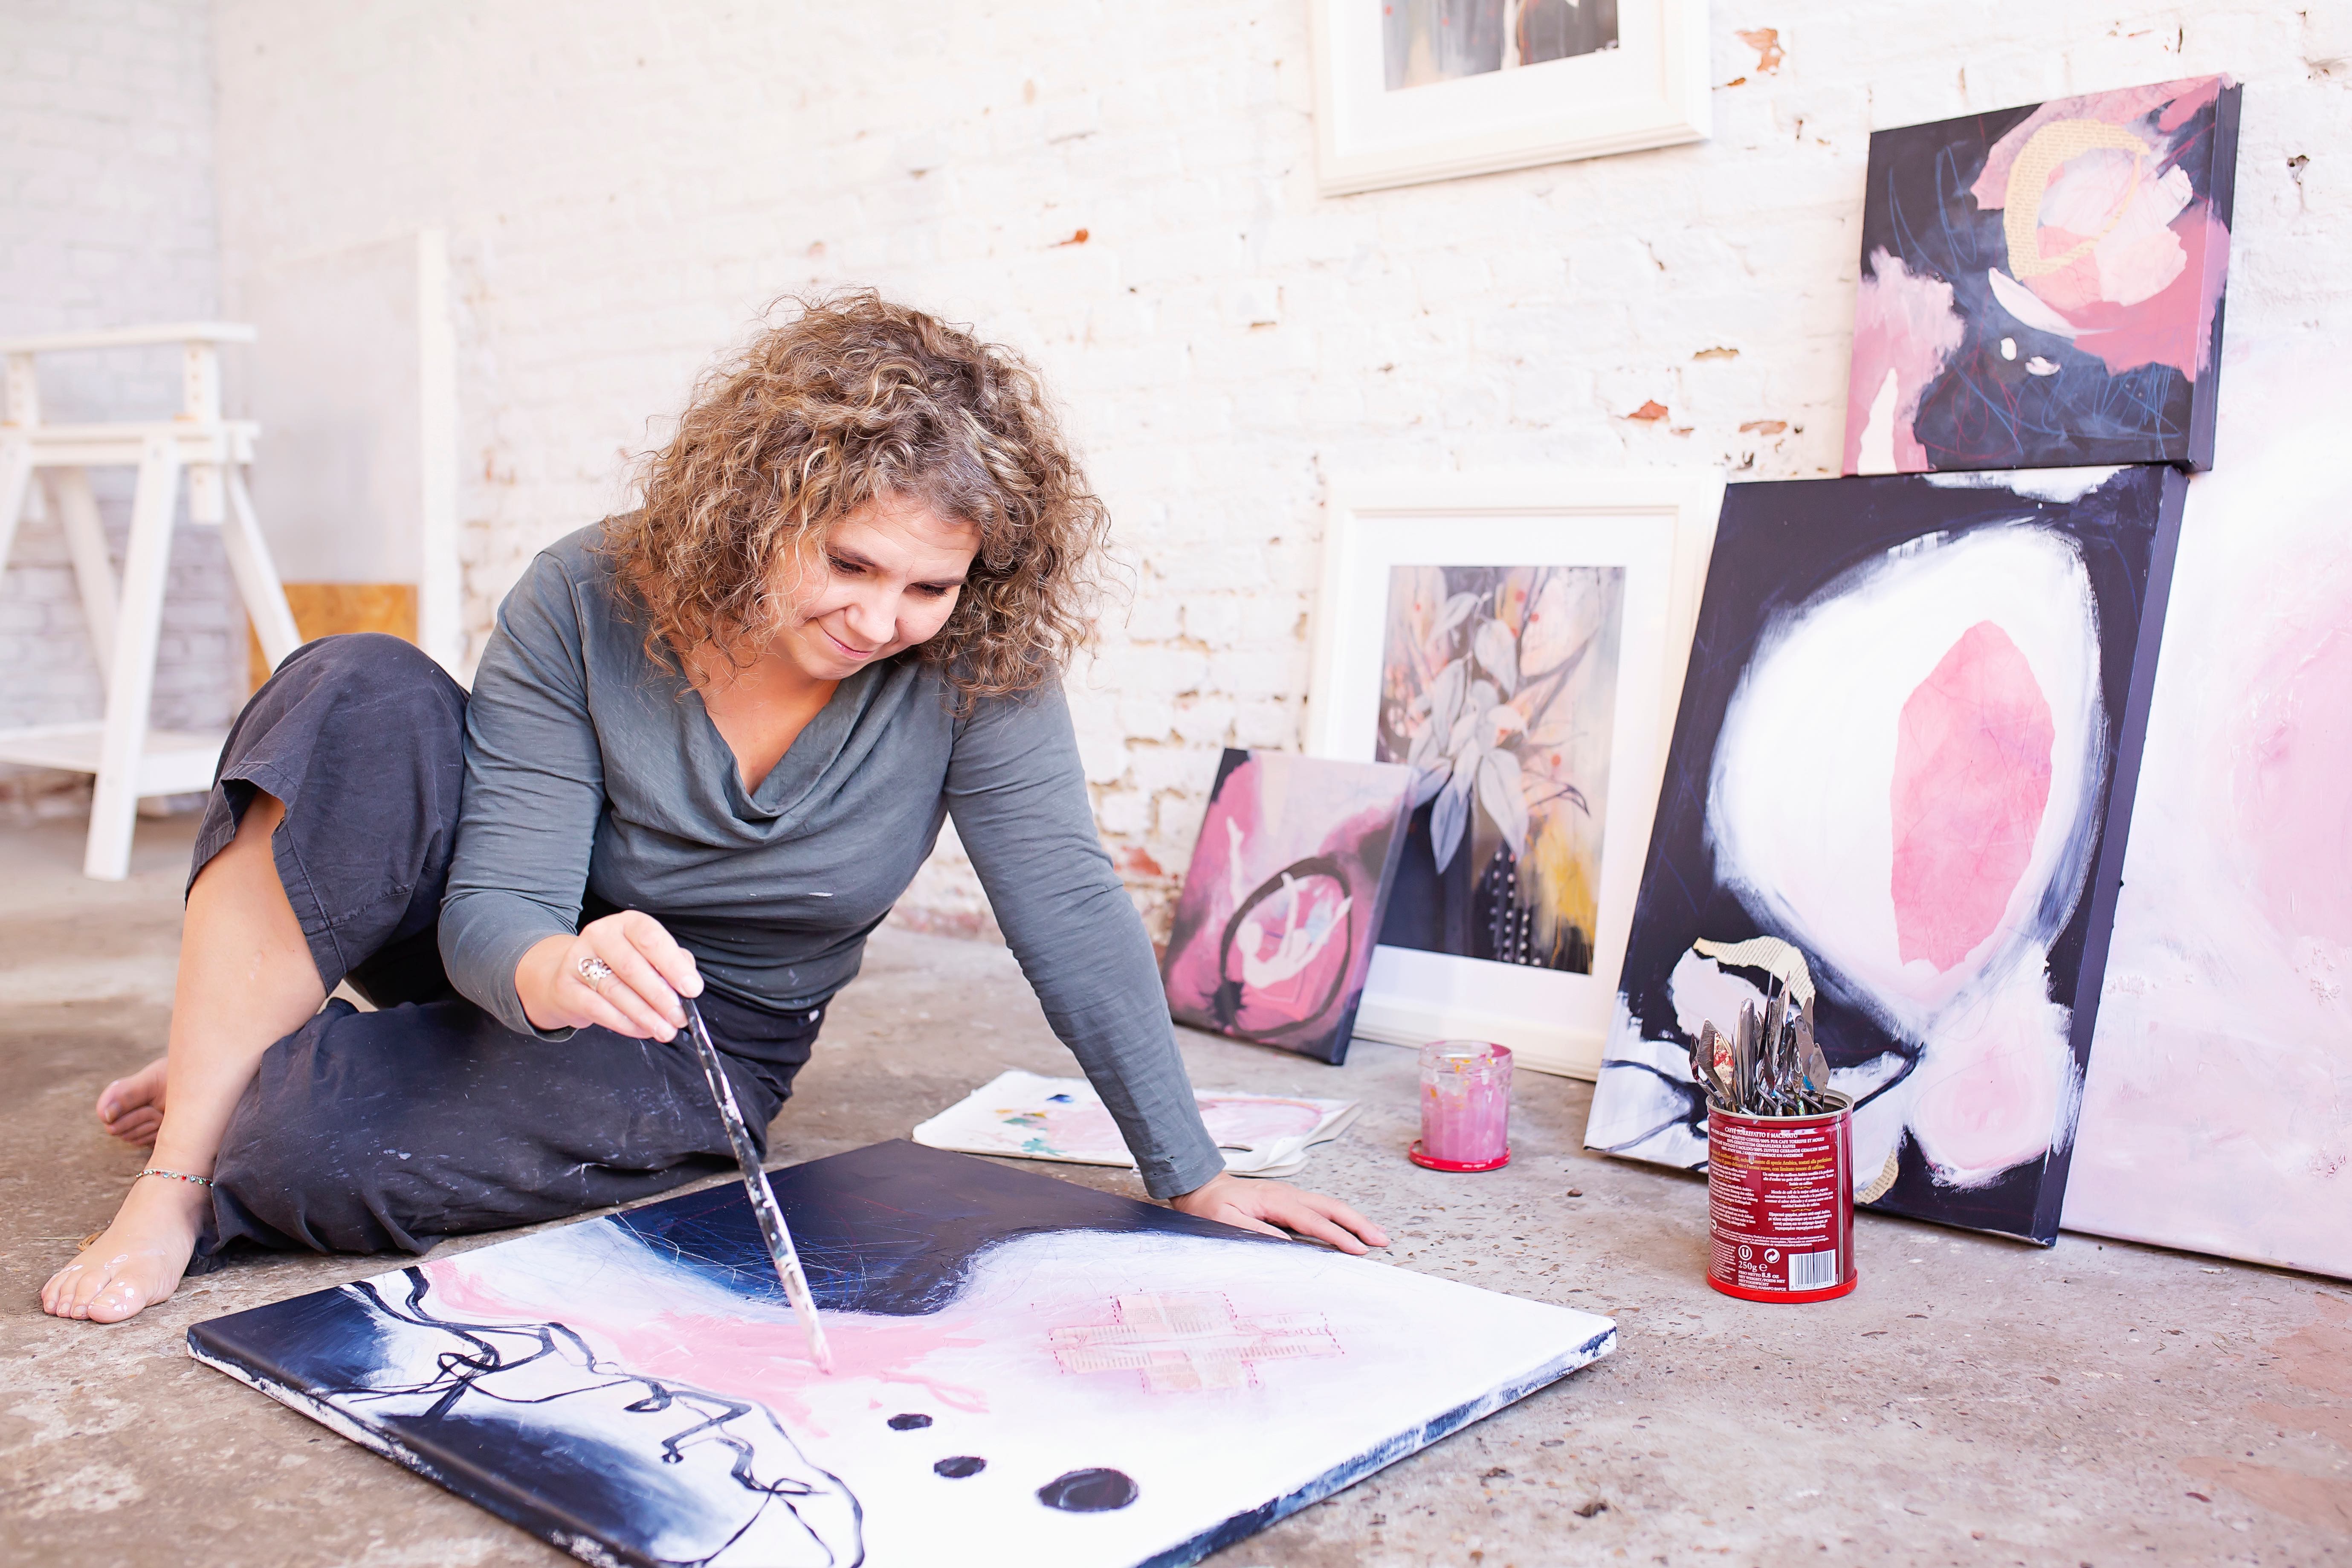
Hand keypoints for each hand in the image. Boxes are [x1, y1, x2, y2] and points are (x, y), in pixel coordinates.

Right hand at [517, 911, 702, 1040]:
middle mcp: (600, 935)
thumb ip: (672, 963)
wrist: (570, 975)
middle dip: (660, 996)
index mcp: (628, 923)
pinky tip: (642, 1031)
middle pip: (632, 967)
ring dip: (645, 1015)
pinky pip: (597, 1009)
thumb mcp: (649, 956)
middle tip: (679, 1017)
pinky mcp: (565, 987)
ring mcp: (578, 959)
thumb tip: (688, 984)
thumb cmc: (621, 965)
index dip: (673, 965)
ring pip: (615, 990)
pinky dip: (624, 1023)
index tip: (692, 989)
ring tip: (666, 1031)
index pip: (651, 938)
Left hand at [1167, 1172, 1389, 1254]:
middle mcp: (1288, 1194)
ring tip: (1377, 1234)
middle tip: (1382, 1240)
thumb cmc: (1209, 1207)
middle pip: (1331, 1207)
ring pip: (1329, 1205)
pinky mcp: (1289, 1200)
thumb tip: (1287, 1244)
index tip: (1358, 1250)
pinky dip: (1340, 1217)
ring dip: (1354, 1219)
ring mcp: (1290, 1195)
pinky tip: (1351, 1227)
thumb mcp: (1225, 1222)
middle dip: (1358, 1224)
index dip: (1337, 1236)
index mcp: (1274, 1200)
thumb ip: (1255, 1232)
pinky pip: (1320, 1208)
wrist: (1200, 1185)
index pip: (1313, 1220)